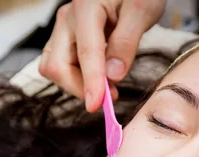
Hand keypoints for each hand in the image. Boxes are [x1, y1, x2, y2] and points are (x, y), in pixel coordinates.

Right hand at [38, 0, 165, 111]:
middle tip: (109, 97)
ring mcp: (64, 29)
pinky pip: (61, 66)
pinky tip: (98, 79)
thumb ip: (126, 42)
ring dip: (76, 85)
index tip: (97, 105)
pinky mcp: (66, 39)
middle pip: (57, 65)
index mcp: (86, 7)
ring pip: (55, 68)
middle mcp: (68, 19)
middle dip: (79, 87)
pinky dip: (77, 79)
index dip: (90, 82)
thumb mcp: (143, 11)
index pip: (85, 52)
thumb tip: (112, 75)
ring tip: (106, 89)